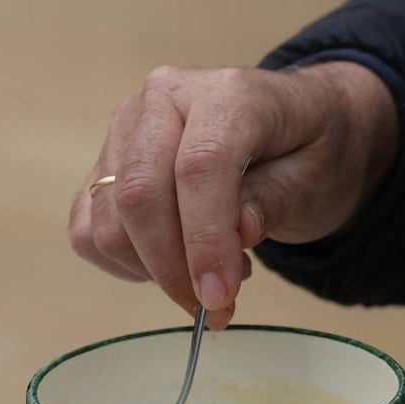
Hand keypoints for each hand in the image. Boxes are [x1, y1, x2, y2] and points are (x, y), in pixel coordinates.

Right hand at [69, 61, 398, 328]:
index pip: (199, 167)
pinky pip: (89, 229)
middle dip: (173, 269)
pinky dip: (126, 264)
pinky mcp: (105, 163)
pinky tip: (174, 263)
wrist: (295, 128)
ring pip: (109, 219)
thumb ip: (276, 200)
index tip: (219, 298)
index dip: (205, 240)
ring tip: (211, 273)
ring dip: (154, 271)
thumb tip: (238, 232)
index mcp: (226, 93)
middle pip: (140, 194)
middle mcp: (163, 100)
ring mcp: (126, 129)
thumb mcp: (315, 177)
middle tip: (215, 309)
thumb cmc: (310, 150)